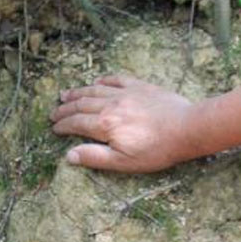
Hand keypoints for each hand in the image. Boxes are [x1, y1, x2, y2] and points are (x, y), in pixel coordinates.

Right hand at [50, 74, 198, 172]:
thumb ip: (95, 157)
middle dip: (65, 109)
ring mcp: (126, 93)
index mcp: (105, 125)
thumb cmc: (157, 150)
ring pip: (95, 90)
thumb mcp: (124, 162)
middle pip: (81, 105)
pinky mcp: (141, 87)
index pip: (76, 123)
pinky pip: (117, 79)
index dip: (62, 126)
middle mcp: (111, 105)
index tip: (53, 128)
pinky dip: (104, 80)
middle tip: (53, 112)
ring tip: (65, 94)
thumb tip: (69, 155)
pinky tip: (98, 80)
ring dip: (78, 92)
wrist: (187, 128)